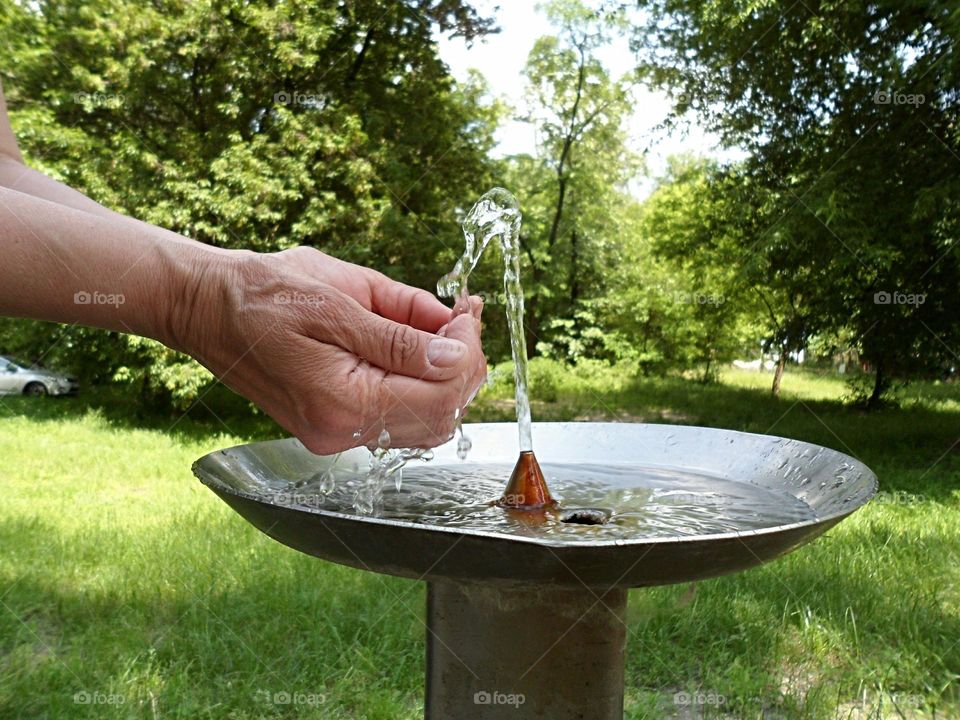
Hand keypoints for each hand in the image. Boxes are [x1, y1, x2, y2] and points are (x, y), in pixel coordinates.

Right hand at [175, 246, 485, 454]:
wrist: (209, 308)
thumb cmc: (265, 293)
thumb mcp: (338, 300)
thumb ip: (400, 335)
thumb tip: (456, 354)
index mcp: (342, 402)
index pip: (439, 397)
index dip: (467, 354)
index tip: (466, 313)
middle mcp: (341, 431)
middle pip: (441, 415)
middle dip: (464, 365)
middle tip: (461, 317)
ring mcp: (337, 434)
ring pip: (426, 421)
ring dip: (446, 375)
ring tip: (443, 327)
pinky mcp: (335, 425)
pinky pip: (400, 416)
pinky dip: (421, 382)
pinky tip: (418, 345)